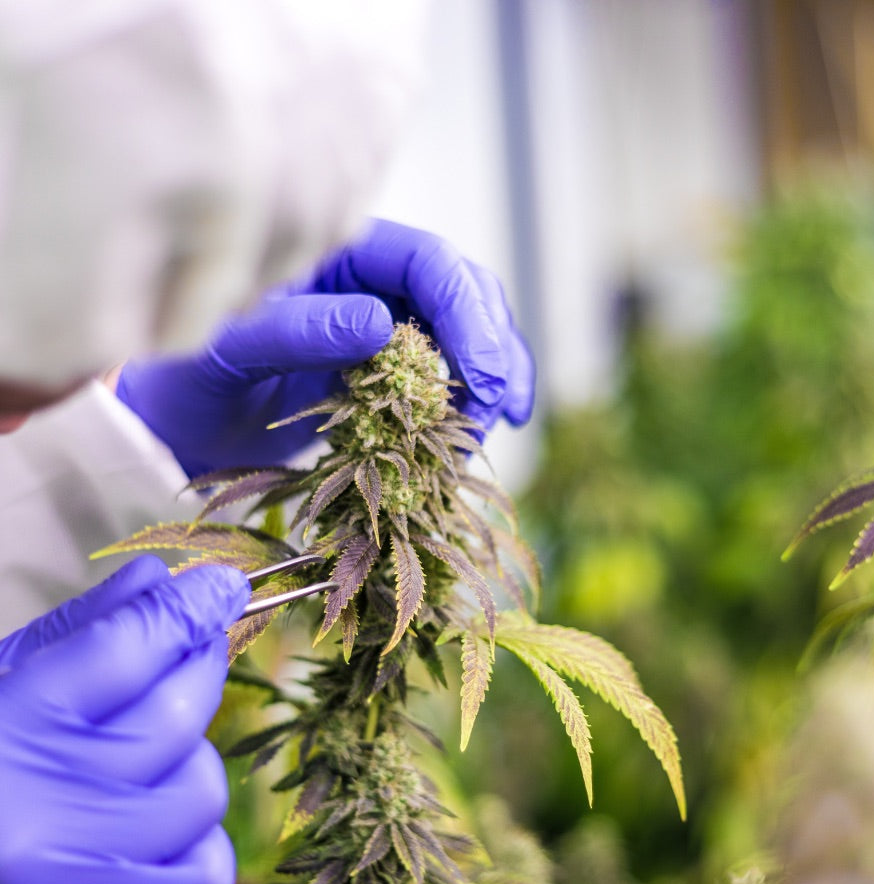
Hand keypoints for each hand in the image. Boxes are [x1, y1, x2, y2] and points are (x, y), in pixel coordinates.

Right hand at [0, 557, 249, 883]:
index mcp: (5, 730)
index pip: (128, 645)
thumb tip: (155, 579)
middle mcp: (45, 804)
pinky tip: (144, 835)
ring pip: (200, 787)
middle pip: (178, 709)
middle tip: (197, 645)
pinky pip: (207, 869)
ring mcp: (82, 880)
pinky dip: (191, 842)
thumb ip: (69, 638)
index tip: (223, 584)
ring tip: (128, 769)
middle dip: (198, 664)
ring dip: (183, 765)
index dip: (187, 608)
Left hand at [115, 219, 535, 477]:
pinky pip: (446, 380)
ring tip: (491, 428)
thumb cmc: (185, 384)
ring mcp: (385, 327)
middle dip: (490, 347)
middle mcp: (369, 282)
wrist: (176, 431)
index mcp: (334, 254)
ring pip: (467, 335)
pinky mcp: (389, 374)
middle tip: (495, 408)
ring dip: (492, 378)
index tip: (481, 377)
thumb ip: (292, 331)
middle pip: (463, 294)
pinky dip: (470, 407)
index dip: (466, 313)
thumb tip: (380, 325)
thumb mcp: (224, 354)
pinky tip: (479, 438)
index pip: (427, 261)